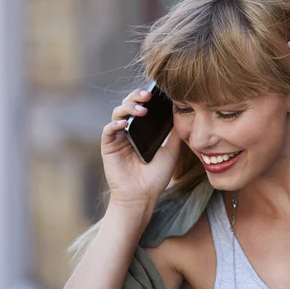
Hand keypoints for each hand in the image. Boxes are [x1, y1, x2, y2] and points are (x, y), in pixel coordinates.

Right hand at [102, 88, 180, 206]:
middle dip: (137, 97)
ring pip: (117, 113)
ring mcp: (117, 138)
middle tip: (148, 95)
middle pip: (129, 106)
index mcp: (142, 131)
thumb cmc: (156, 177)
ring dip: (128, 108)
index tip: (159, 92)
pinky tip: (125, 123)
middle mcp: (128, 131)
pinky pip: (108, 130)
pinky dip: (115, 124)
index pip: (143, 107)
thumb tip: (181, 114)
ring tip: (141, 110)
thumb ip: (173, 134)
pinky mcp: (108, 146)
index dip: (148, 98)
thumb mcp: (171, 152)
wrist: (143, 196)